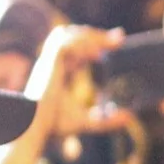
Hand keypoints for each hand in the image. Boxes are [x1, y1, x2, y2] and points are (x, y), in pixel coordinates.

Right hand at [23, 23, 124, 143]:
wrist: (33, 130)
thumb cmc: (52, 126)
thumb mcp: (87, 122)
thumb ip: (107, 120)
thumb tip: (129, 118)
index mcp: (58, 72)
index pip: (76, 49)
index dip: (94, 42)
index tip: (117, 42)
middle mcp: (52, 64)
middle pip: (70, 36)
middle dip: (95, 34)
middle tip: (120, 38)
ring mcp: (48, 63)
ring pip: (65, 35)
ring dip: (88, 35)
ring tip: (108, 45)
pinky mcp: (47, 66)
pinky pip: (62, 46)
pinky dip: (80, 45)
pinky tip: (96, 54)